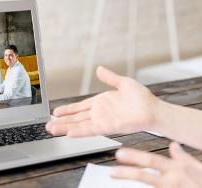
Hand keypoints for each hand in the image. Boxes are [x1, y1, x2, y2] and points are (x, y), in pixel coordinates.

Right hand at [46, 66, 160, 136]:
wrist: (154, 109)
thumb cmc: (142, 98)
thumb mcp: (123, 83)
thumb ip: (110, 77)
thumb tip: (99, 69)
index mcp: (101, 103)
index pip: (80, 107)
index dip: (67, 110)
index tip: (55, 112)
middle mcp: (100, 113)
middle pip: (76, 118)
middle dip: (62, 122)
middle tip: (47, 125)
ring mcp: (104, 120)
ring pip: (80, 125)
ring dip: (66, 128)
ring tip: (52, 130)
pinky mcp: (110, 126)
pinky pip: (92, 129)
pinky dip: (81, 131)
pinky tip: (70, 133)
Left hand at [112, 142, 201, 187]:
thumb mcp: (201, 168)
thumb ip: (184, 157)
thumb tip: (173, 145)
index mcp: (178, 169)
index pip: (152, 161)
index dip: (134, 157)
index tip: (120, 154)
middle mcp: (172, 181)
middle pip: (145, 176)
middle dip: (127, 172)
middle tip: (112, 170)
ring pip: (147, 186)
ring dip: (131, 183)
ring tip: (116, 179)